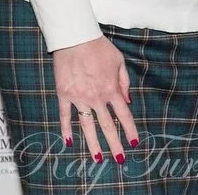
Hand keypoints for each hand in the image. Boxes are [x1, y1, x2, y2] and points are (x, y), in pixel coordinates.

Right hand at [53, 36, 137, 162]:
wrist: (76, 38)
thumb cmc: (99, 48)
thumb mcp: (119, 61)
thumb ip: (124, 83)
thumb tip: (126, 102)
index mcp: (111, 89)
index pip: (124, 115)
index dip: (130, 130)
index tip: (134, 143)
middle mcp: (96, 97)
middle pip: (107, 125)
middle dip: (115, 144)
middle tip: (119, 159)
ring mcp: (78, 98)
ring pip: (87, 126)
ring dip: (93, 144)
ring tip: (97, 158)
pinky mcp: (63, 95)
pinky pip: (65, 116)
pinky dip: (66, 129)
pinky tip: (68, 142)